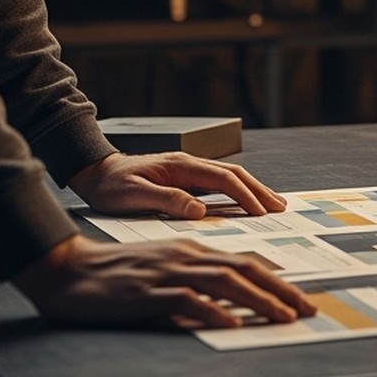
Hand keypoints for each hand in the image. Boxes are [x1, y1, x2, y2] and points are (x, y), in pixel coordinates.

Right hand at [12, 235, 317, 328]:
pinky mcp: (148, 292)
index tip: (300, 298)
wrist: (69, 271)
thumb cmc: (117, 275)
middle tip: (307, 310)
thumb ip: (195, 281)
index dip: (276, 279)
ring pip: (225, 282)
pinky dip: (214, 311)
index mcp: (192, 249)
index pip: (244, 261)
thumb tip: (231, 304)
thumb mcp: (164, 270)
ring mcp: (168, 273)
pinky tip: (233, 323)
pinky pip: (188, 301)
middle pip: (244, 269)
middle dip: (282, 290)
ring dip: (260, 300)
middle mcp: (186, 256)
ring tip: (284, 317)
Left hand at [69, 151, 288, 218]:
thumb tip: (201, 210)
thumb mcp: (133, 196)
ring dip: (253, 190)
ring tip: (273, 205)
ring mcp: (189, 170)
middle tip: (281, 207)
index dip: (245, 195)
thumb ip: (166, 200)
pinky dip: (238, 192)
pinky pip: (219, 184)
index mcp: (181, 166)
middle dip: (260, 190)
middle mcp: (190, 164)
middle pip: (235, 174)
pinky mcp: (186, 179)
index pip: (223, 179)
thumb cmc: (110, 186)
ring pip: (230, 177)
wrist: (95, 173)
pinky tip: (246, 203)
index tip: (261, 212)